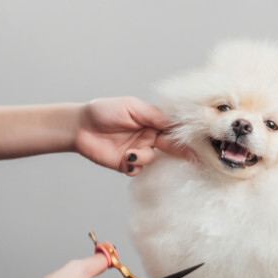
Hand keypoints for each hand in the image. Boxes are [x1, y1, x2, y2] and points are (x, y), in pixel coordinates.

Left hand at [76, 97, 192, 175]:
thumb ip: (153, 115)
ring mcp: (138, 151)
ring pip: (152, 159)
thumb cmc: (104, 111)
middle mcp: (148, 137)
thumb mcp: (131, 107)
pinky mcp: (126, 164)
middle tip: (192, 158)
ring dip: (144, 157)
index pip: (174, 130)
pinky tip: (126, 160)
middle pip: (171, 147)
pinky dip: (134, 166)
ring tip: (131, 153)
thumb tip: (175, 123)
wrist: (79, 126)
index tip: (199, 142)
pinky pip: (137, 170)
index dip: (186, 136)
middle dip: (180, 152)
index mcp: (152, 122)